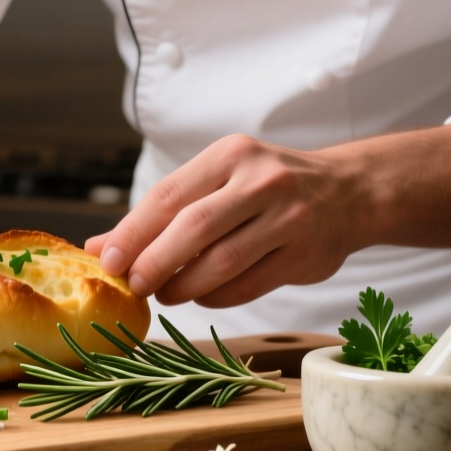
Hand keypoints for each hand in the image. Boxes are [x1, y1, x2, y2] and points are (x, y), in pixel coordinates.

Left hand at [86, 127, 450, 307]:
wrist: (351, 191)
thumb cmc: (265, 189)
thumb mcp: (217, 182)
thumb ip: (162, 213)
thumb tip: (99, 246)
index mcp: (231, 155)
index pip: (169, 195)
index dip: (133, 232)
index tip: (107, 260)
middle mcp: (262, 180)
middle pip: (194, 228)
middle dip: (155, 262)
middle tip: (134, 285)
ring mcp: (289, 216)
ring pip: (223, 262)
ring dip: (185, 285)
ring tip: (165, 293)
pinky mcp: (307, 252)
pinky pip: (250, 282)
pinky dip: (218, 295)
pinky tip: (203, 295)